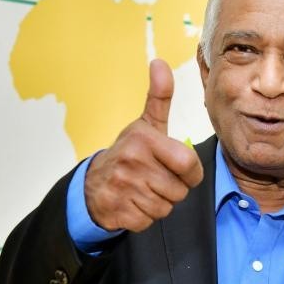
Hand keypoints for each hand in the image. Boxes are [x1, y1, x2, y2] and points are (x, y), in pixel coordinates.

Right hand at [84, 59, 204, 231]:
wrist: (92, 183)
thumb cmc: (130, 152)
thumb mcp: (146, 124)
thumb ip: (159, 96)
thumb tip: (159, 62)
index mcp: (144, 139)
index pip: (189, 164)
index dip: (190, 172)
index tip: (179, 168)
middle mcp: (132, 162)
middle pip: (179, 190)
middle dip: (173, 189)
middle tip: (155, 178)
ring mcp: (123, 188)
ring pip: (166, 207)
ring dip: (159, 203)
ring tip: (143, 189)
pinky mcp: (117, 211)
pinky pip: (149, 221)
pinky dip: (145, 216)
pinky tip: (133, 202)